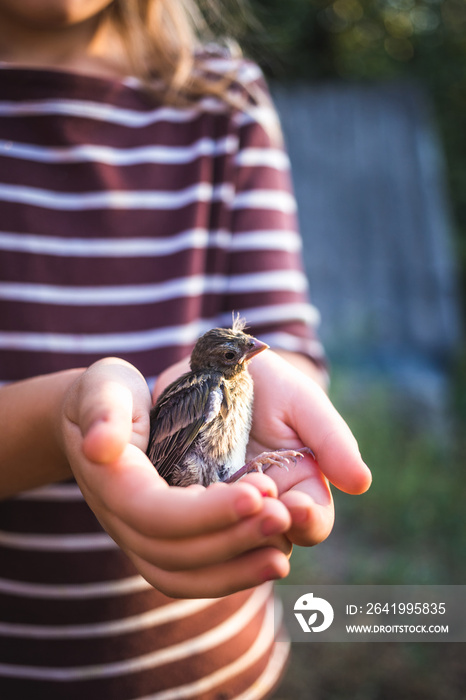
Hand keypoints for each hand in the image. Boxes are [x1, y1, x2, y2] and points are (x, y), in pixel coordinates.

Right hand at [61, 358, 293, 597]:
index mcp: (113, 482)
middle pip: (174, 553)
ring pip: (184, 575)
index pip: (155, 513)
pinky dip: (230, 575)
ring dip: (235, 570)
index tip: (257, 495)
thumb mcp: (105, 385)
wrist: (102, 416)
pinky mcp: (164, 541)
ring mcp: (141, 537)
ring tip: (281, 555)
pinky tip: (270, 560)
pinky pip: (192, 575)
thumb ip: (103, 409)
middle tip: (283, 515)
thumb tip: (100, 446)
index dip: (206, 512)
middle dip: (232, 539)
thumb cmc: (111, 392)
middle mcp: (123, 520)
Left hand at [154, 351, 371, 549]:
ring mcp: (224, 505)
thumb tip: (362, 483)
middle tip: (253, 496)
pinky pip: (191, 523)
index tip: (295, 507)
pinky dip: (193, 514)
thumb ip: (332, 440)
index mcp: (299, 486)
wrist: (213, 366)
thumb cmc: (267, 383)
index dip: (306, 522)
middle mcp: (264, 504)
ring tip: (219, 492)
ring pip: (230, 541)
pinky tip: (192, 493)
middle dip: (264, 525)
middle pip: (271, 542)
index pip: (311, 523)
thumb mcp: (301, 402)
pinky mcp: (186, 498)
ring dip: (229, 524)